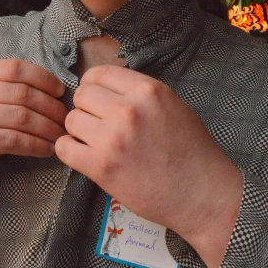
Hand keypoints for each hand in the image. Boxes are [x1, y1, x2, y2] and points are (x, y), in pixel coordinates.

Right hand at [0, 59, 66, 199]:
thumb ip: (6, 92)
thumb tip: (53, 91)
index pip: (14, 67)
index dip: (42, 77)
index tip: (60, 91)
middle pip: (21, 92)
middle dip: (50, 106)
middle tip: (66, 120)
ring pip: (20, 116)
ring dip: (47, 128)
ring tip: (61, 136)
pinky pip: (11, 139)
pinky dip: (35, 145)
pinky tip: (47, 150)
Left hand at [55, 65, 242, 267]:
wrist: (202, 194)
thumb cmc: (192, 151)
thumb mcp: (173, 105)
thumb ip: (141, 94)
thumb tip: (110, 88)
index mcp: (147, 90)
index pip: (100, 73)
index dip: (93, 85)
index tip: (96, 98)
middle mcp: (127, 110)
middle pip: (82, 95)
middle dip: (86, 108)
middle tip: (97, 123)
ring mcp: (112, 138)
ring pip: (71, 120)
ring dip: (79, 130)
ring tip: (94, 142)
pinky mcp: (101, 166)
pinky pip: (64, 148)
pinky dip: (70, 151)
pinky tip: (83, 155)